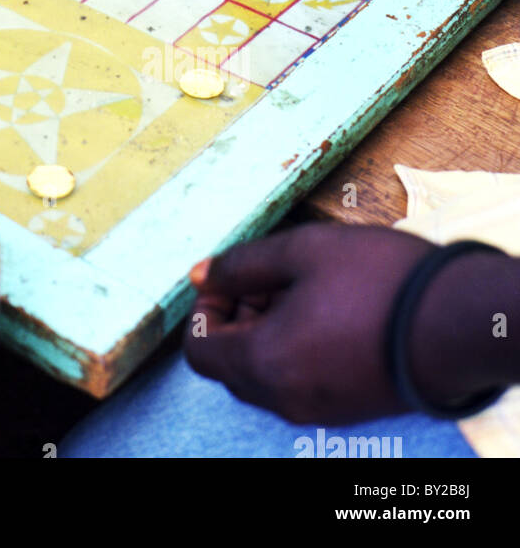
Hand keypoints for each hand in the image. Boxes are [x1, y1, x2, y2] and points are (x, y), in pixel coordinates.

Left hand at [184, 225, 437, 424]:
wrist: (461, 322)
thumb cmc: (379, 281)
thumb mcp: (299, 252)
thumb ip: (241, 265)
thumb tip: (200, 276)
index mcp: (266, 364)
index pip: (200, 350)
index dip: (205, 309)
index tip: (232, 278)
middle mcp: (288, 399)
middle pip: (230, 367)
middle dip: (236, 319)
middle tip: (267, 279)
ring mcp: (321, 409)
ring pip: (265, 377)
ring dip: (265, 334)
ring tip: (299, 288)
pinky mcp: (349, 408)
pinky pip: (299, 385)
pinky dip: (294, 351)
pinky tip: (325, 312)